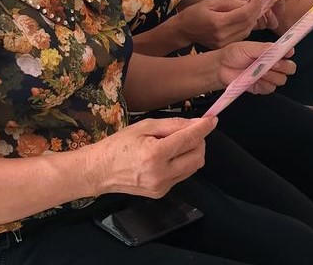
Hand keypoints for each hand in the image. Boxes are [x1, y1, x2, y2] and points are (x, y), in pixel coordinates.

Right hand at [92, 117, 215, 198]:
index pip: (189, 139)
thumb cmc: (118, 145)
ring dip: (193, 152)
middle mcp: (161, 174)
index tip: (212, 120)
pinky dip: (183, 162)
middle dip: (199, 141)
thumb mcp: (144, 126)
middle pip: (198, 156)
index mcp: (155, 154)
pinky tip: (168, 156)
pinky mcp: (161, 193)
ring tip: (175, 143)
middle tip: (189, 131)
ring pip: (194, 167)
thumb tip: (196, 123)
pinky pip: (183, 175)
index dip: (204, 128)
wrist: (99, 171)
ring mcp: (162, 186)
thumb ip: (173, 124)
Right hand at [178, 0, 261, 48]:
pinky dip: (247, 26)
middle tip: (258, 0)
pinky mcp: (225, 46)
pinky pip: (242, 36)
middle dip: (256, 10)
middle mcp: (223, 35)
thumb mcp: (209, 3)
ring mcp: (225, 43)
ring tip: (253, 8)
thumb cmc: (194, 14)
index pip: (244, 14)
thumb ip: (228, 2)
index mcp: (218, 22)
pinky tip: (245, 18)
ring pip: (247, 30)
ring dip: (253, 18)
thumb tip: (246, 3)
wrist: (183, 31)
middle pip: (248, 23)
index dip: (255, 4)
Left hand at [217, 41, 295, 94]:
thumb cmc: (233, 54)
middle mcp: (273, 64)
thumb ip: (265, 48)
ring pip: (281, 79)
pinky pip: (271, 88)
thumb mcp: (248, 47)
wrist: (220, 68)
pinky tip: (254, 79)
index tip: (287, 53)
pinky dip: (264, 84)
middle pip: (290, 68)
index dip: (289, 53)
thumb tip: (280, 47)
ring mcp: (268, 77)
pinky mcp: (262, 87)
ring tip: (257, 71)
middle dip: (283, 66)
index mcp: (271, 52)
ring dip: (271, 75)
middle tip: (272, 64)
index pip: (288, 53)